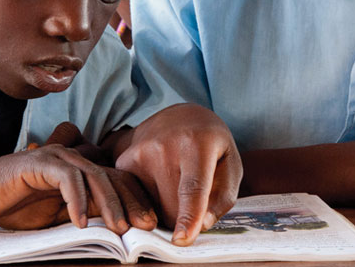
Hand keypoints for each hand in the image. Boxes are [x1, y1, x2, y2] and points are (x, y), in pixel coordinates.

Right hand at [0, 125, 155, 233]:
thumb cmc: (14, 206)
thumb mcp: (56, 217)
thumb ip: (83, 215)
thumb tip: (114, 230)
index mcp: (80, 169)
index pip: (117, 180)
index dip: (136, 200)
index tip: (150, 223)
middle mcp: (73, 157)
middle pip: (112, 176)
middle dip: (132, 202)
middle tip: (145, 225)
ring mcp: (58, 156)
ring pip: (94, 176)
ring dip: (109, 203)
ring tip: (119, 228)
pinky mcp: (41, 161)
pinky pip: (67, 178)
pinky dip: (77, 200)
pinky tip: (81, 222)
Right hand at [114, 103, 241, 245]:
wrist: (178, 116)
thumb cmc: (210, 145)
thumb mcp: (230, 163)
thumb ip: (223, 196)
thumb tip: (203, 224)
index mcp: (198, 143)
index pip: (192, 188)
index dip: (188, 216)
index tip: (182, 239)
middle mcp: (164, 146)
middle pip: (172, 207)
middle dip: (184, 214)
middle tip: (192, 193)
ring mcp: (140, 153)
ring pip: (153, 208)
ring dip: (166, 206)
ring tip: (175, 179)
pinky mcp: (124, 162)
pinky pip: (137, 201)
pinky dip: (150, 201)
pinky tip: (159, 180)